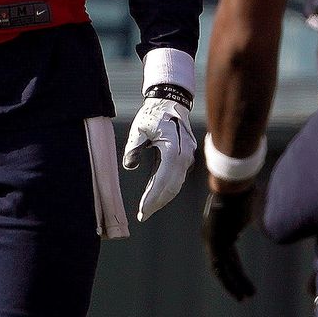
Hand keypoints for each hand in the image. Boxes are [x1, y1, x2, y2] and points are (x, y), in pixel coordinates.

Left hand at [124, 98, 195, 220]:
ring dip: (164, 197)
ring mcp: (188, 156)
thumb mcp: (139, 128)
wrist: (172, 101)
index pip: (162, 181)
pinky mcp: (188, 155)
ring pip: (177, 183)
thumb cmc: (154, 114)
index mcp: (173, 149)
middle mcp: (184, 155)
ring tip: (149, 208)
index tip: (141, 211)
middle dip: (157, 202)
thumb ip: (133, 147)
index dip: (152, 198)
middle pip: (172, 186)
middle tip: (143, 215)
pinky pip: (179, 176)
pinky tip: (158, 194)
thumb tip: (129, 165)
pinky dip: (169, 187)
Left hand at [202, 185, 256, 300]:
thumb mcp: (253, 207)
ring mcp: (211, 240)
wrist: (233, 184)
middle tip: (248, 294)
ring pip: (222, 269)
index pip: (229, 254)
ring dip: (234, 285)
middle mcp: (213, 236)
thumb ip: (256, 216)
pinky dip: (229, 282)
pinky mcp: (212, 244)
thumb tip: (271, 214)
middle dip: (237, 279)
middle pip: (226, 263)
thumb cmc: (245, 190)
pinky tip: (240, 291)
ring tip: (245, 298)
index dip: (237, 268)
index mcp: (222, 228)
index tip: (245, 277)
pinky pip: (219, 269)